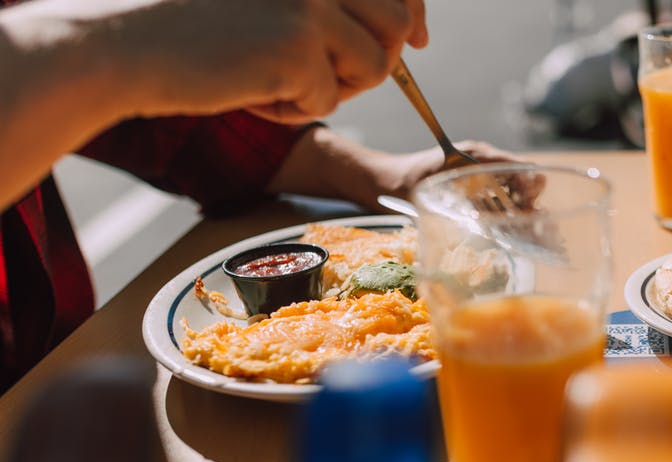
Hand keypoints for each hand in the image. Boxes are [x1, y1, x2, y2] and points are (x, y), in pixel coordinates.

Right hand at [81, 0, 427, 122]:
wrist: (123, 44)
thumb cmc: (195, 24)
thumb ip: (331, 2)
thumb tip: (412, 26)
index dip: (412, 12)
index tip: (418, 39)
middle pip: (397, 23)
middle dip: (372, 60)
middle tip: (318, 72)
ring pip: (375, 65)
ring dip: (335, 85)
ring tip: (279, 78)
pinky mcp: (299, 44)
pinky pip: (330, 99)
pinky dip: (294, 109)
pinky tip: (249, 90)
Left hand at [267, 130, 524, 209]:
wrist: (384, 179)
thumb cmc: (402, 184)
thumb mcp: (429, 196)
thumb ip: (456, 205)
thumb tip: (489, 223)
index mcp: (477, 155)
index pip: (523, 166)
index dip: (532, 188)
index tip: (527, 209)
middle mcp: (484, 160)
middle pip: (525, 177)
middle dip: (530, 202)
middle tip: (524, 226)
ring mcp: (481, 172)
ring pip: (515, 188)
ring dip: (520, 209)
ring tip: (517, 232)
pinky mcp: (475, 185)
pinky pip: (501, 196)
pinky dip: (506, 211)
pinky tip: (501, 229)